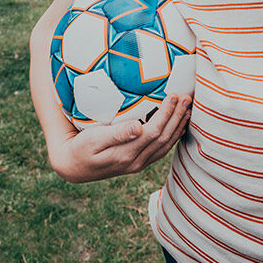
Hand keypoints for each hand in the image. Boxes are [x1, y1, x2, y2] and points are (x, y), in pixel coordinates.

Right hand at [49, 95, 191, 182]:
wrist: (74, 167)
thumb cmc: (81, 148)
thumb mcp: (93, 139)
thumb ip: (117, 134)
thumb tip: (138, 127)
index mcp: (127, 154)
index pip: (154, 131)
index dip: (167, 113)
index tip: (174, 95)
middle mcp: (137, 161)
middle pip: (164, 137)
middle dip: (177, 117)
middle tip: (187, 97)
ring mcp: (139, 164)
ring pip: (166, 145)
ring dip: (178, 126)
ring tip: (188, 109)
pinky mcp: (139, 163)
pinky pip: (161, 150)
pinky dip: (173, 137)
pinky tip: (178, 126)